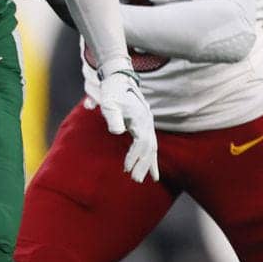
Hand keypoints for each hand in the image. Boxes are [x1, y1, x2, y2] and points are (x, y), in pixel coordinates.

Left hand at [98, 68, 159, 182]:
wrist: (120, 81)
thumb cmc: (112, 94)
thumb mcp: (109, 103)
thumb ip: (113, 117)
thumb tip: (117, 132)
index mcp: (141, 119)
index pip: (142, 141)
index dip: (135, 155)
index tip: (126, 168)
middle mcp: (148, 123)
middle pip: (150, 148)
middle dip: (143, 164)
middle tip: (135, 180)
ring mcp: (148, 126)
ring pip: (152, 149)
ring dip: (148, 165)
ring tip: (143, 179)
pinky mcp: (145, 128)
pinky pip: (152, 147)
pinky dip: (153, 161)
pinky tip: (153, 174)